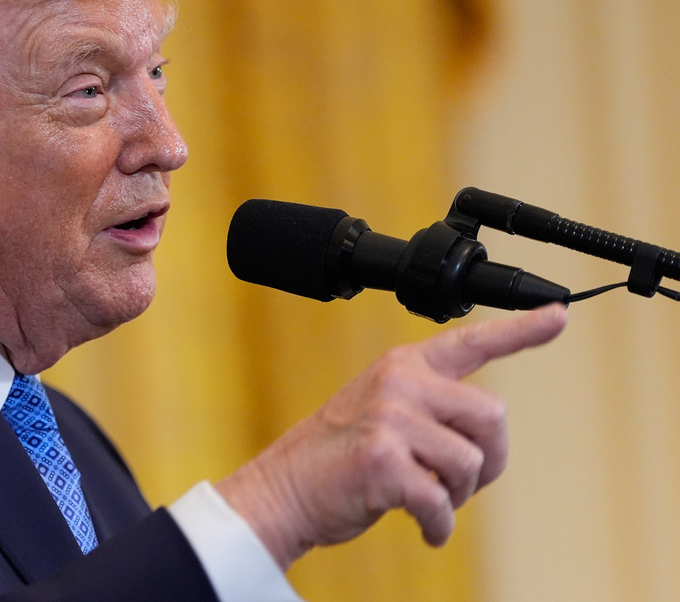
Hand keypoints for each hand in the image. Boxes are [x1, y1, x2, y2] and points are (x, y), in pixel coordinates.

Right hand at [216, 303, 567, 569]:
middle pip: (493, 416)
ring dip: (458, 495)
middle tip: (458, 483)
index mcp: (403, 366)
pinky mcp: (383, 460)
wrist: (285, 488)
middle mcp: (399, 382)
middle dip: (489, 460)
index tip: (557, 314)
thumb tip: (488, 437)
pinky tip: (424, 528)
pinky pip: (441, 501)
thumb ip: (430, 408)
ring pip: (472, 462)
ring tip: (428, 500)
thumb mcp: (382, 412)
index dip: (521, 330)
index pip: (471, 341)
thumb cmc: (339, 458)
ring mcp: (389, 418)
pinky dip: (438, 525)